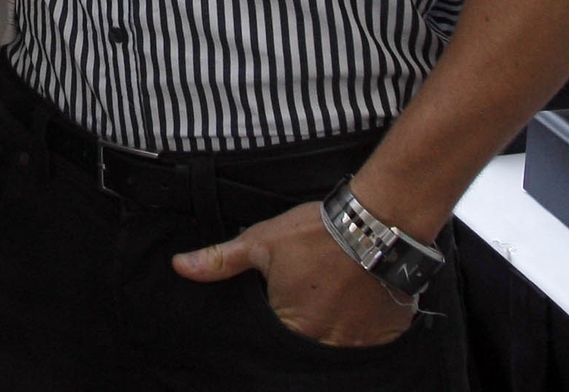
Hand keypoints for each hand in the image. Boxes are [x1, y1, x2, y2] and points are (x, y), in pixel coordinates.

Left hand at [172, 201, 415, 347]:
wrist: (375, 223)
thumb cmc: (317, 232)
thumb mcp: (261, 242)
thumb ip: (221, 261)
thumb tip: (180, 266)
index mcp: (292, 325)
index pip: (276, 339)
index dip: (279, 318)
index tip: (286, 300)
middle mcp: (326, 342)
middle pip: (308, 344)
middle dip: (307, 325)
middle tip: (314, 295)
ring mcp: (360, 342)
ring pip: (340, 345)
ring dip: (336, 326)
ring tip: (337, 297)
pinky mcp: (388, 334)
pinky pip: (372, 341)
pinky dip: (365, 326)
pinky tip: (360, 302)